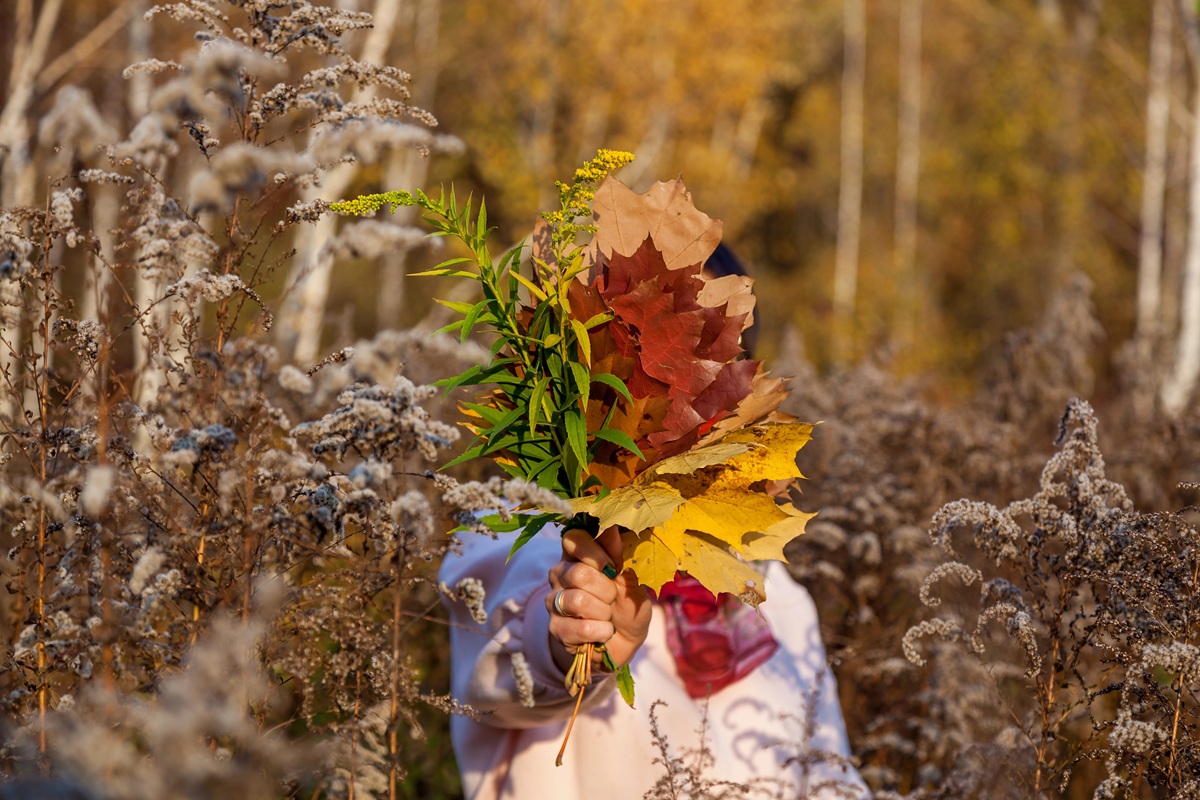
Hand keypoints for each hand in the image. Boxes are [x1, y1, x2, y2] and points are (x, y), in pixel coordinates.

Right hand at [546, 525, 651, 674]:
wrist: (623, 642)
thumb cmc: (627, 604)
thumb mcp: (632, 579)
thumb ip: (620, 556)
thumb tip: (612, 528)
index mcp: (577, 555)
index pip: (573, 538)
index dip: (594, 551)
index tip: (612, 566)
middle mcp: (560, 574)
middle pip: (579, 573)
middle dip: (606, 589)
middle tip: (613, 597)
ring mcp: (554, 602)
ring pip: (577, 601)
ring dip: (604, 611)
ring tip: (608, 616)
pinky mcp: (556, 629)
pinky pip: (581, 628)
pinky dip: (601, 631)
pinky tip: (604, 632)